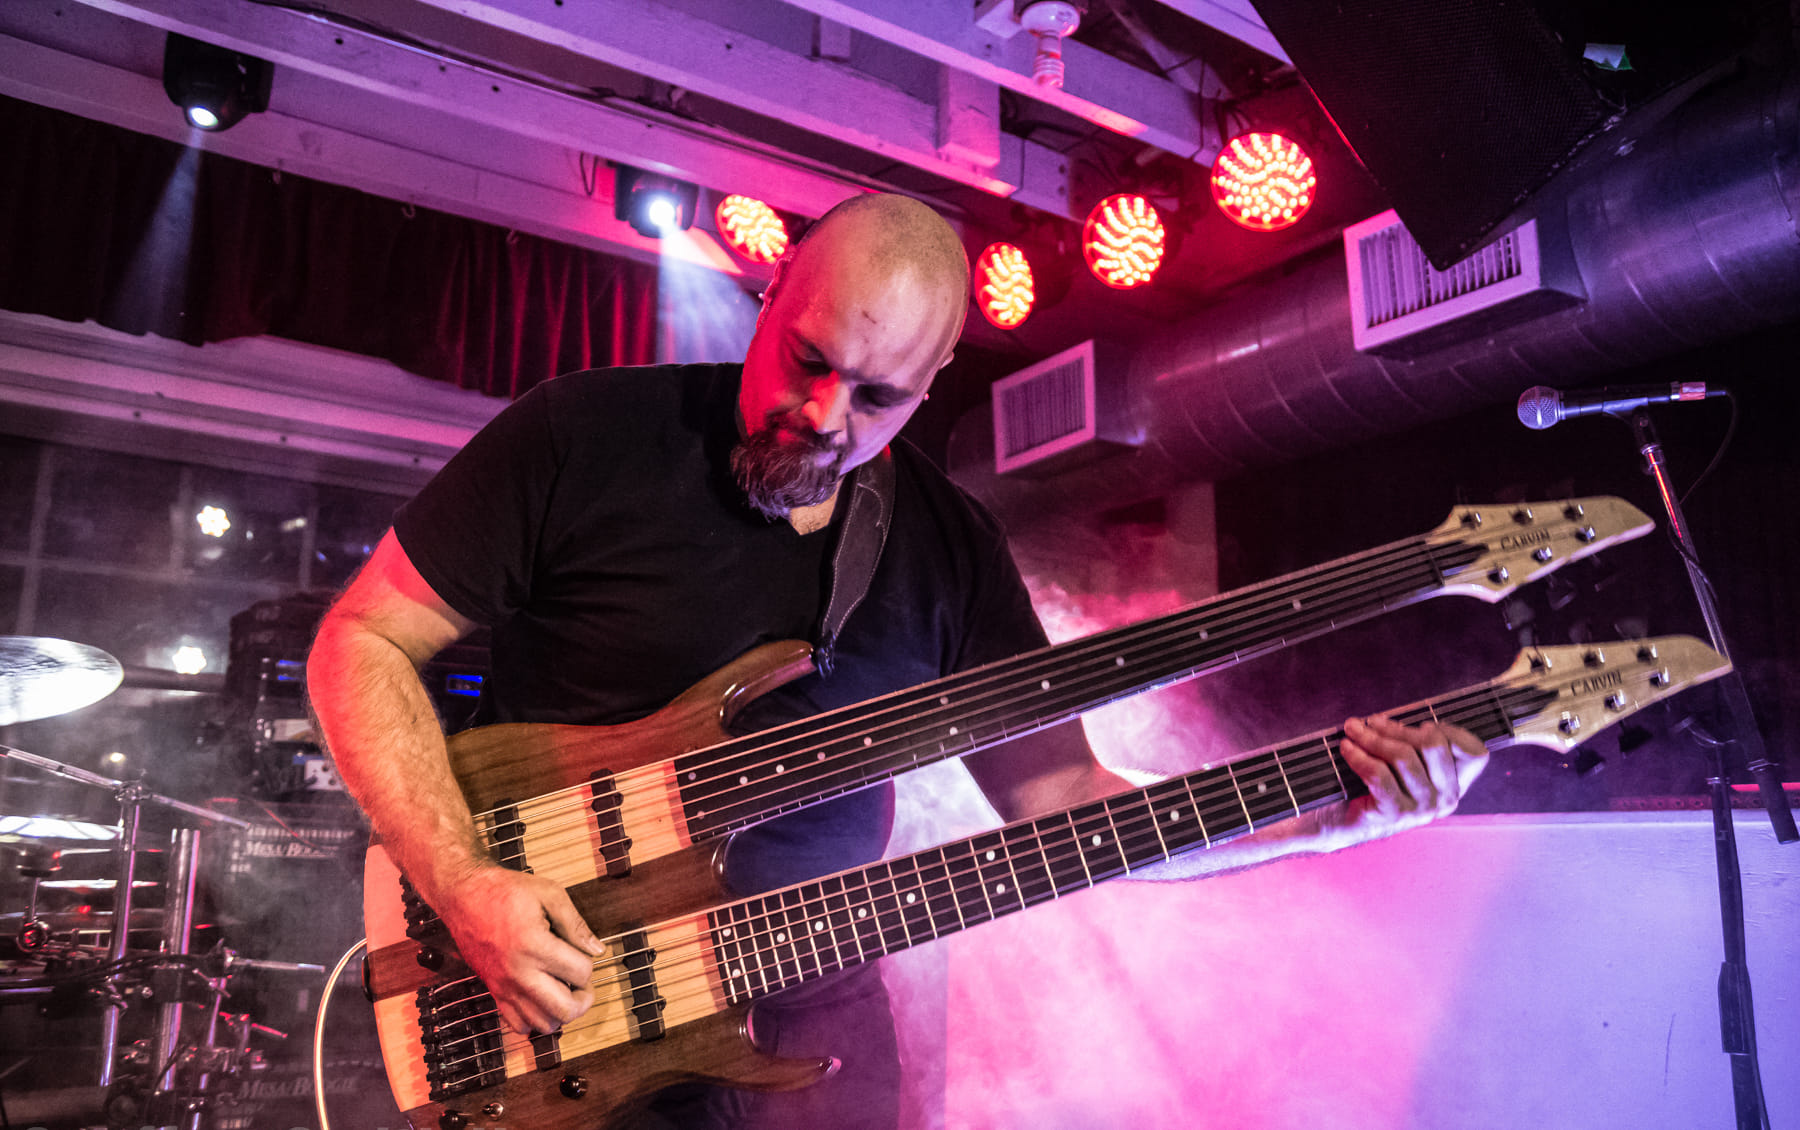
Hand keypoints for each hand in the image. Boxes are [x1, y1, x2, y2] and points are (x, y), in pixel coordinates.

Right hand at [435, 865, 605, 1034]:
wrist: (463, 896)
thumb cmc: (503, 891)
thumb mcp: (549, 894)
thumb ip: (576, 924)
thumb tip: (597, 949)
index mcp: (534, 945)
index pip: (580, 973)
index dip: (590, 964)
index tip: (583, 954)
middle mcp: (518, 972)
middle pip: (564, 1010)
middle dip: (583, 999)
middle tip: (582, 983)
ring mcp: (504, 986)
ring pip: (542, 1024)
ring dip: (560, 1011)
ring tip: (562, 989)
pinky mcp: (494, 992)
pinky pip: (518, 1025)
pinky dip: (535, 1019)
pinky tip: (541, 997)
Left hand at [1318, 715, 1488, 848]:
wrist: (1338, 824)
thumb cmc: (1370, 785)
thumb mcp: (1400, 762)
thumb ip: (1410, 741)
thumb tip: (1393, 717)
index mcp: (1453, 784)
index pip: (1474, 753)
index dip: (1452, 731)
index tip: (1419, 723)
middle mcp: (1445, 799)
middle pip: (1434, 746)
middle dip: (1398, 729)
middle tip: (1370, 722)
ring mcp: (1421, 808)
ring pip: (1403, 757)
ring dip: (1372, 738)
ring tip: (1352, 730)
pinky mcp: (1395, 814)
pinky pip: (1379, 774)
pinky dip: (1359, 756)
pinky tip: (1347, 748)